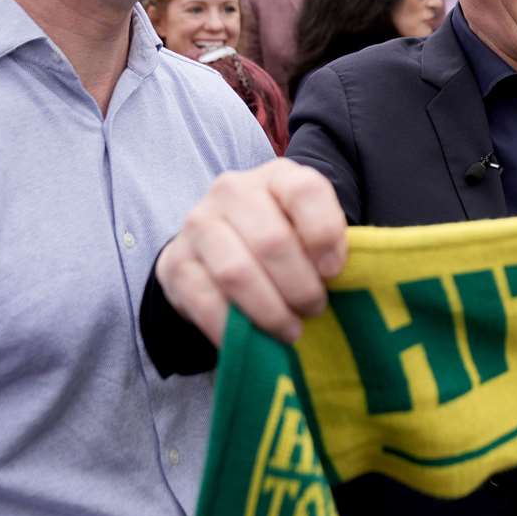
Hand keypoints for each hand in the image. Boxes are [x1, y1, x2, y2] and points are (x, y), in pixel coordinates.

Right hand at [155, 160, 346, 346]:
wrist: (219, 245)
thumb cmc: (282, 237)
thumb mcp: (310, 227)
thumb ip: (328, 241)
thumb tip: (341, 277)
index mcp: (277, 176)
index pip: (305, 191)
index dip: (325, 234)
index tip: (335, 271)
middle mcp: (232, 191)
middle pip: (272, 240)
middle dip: (300, 286)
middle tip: (315, 310)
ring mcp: (198, 224)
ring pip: (237, 272)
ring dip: (270, 310)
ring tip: (291, 330)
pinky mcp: (176, 262)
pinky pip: (205, 301)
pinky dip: (233, 327)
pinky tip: (253, 339)